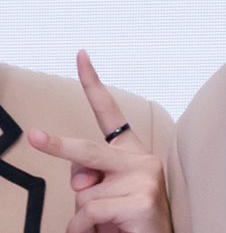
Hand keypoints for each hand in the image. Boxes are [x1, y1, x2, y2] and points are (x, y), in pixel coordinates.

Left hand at [28, 50, 171, 232]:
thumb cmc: (128, 221)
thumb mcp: (106, 195)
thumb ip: (91, 177)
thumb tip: (82, 179)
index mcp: (132, 154)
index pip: (110, 114)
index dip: (94, 84)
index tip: (81, 57)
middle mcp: (142, 159)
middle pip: (88, 151)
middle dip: (57, 145)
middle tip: (34, 135)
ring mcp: (144, 177)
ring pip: (83, 192)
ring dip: (83, 216)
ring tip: (105, 225)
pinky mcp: (142, 199)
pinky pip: (89, 211)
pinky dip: (87, 228)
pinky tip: (109, 231)